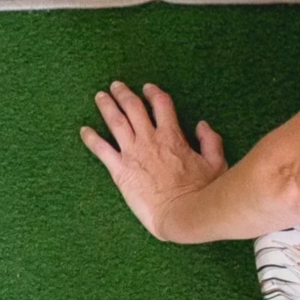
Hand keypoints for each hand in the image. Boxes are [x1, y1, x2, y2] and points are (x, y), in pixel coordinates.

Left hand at [81, 81, 226, 240]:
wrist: (182, 213)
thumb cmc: (203, 191)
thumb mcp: (215, 163)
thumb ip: (210, 141)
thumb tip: (202, 125)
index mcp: (172, 136)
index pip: (161, 105)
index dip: (153, 93)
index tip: (147, 88)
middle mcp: (149, 139)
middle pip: (133, 108)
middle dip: (124, 94)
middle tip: (116, 86)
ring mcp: (133, 153)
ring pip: (116, 122)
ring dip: (107, 106)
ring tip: (100, 96)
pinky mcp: (120, 170)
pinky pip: (101, 150)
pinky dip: (91, 139)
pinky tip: (83, 130)